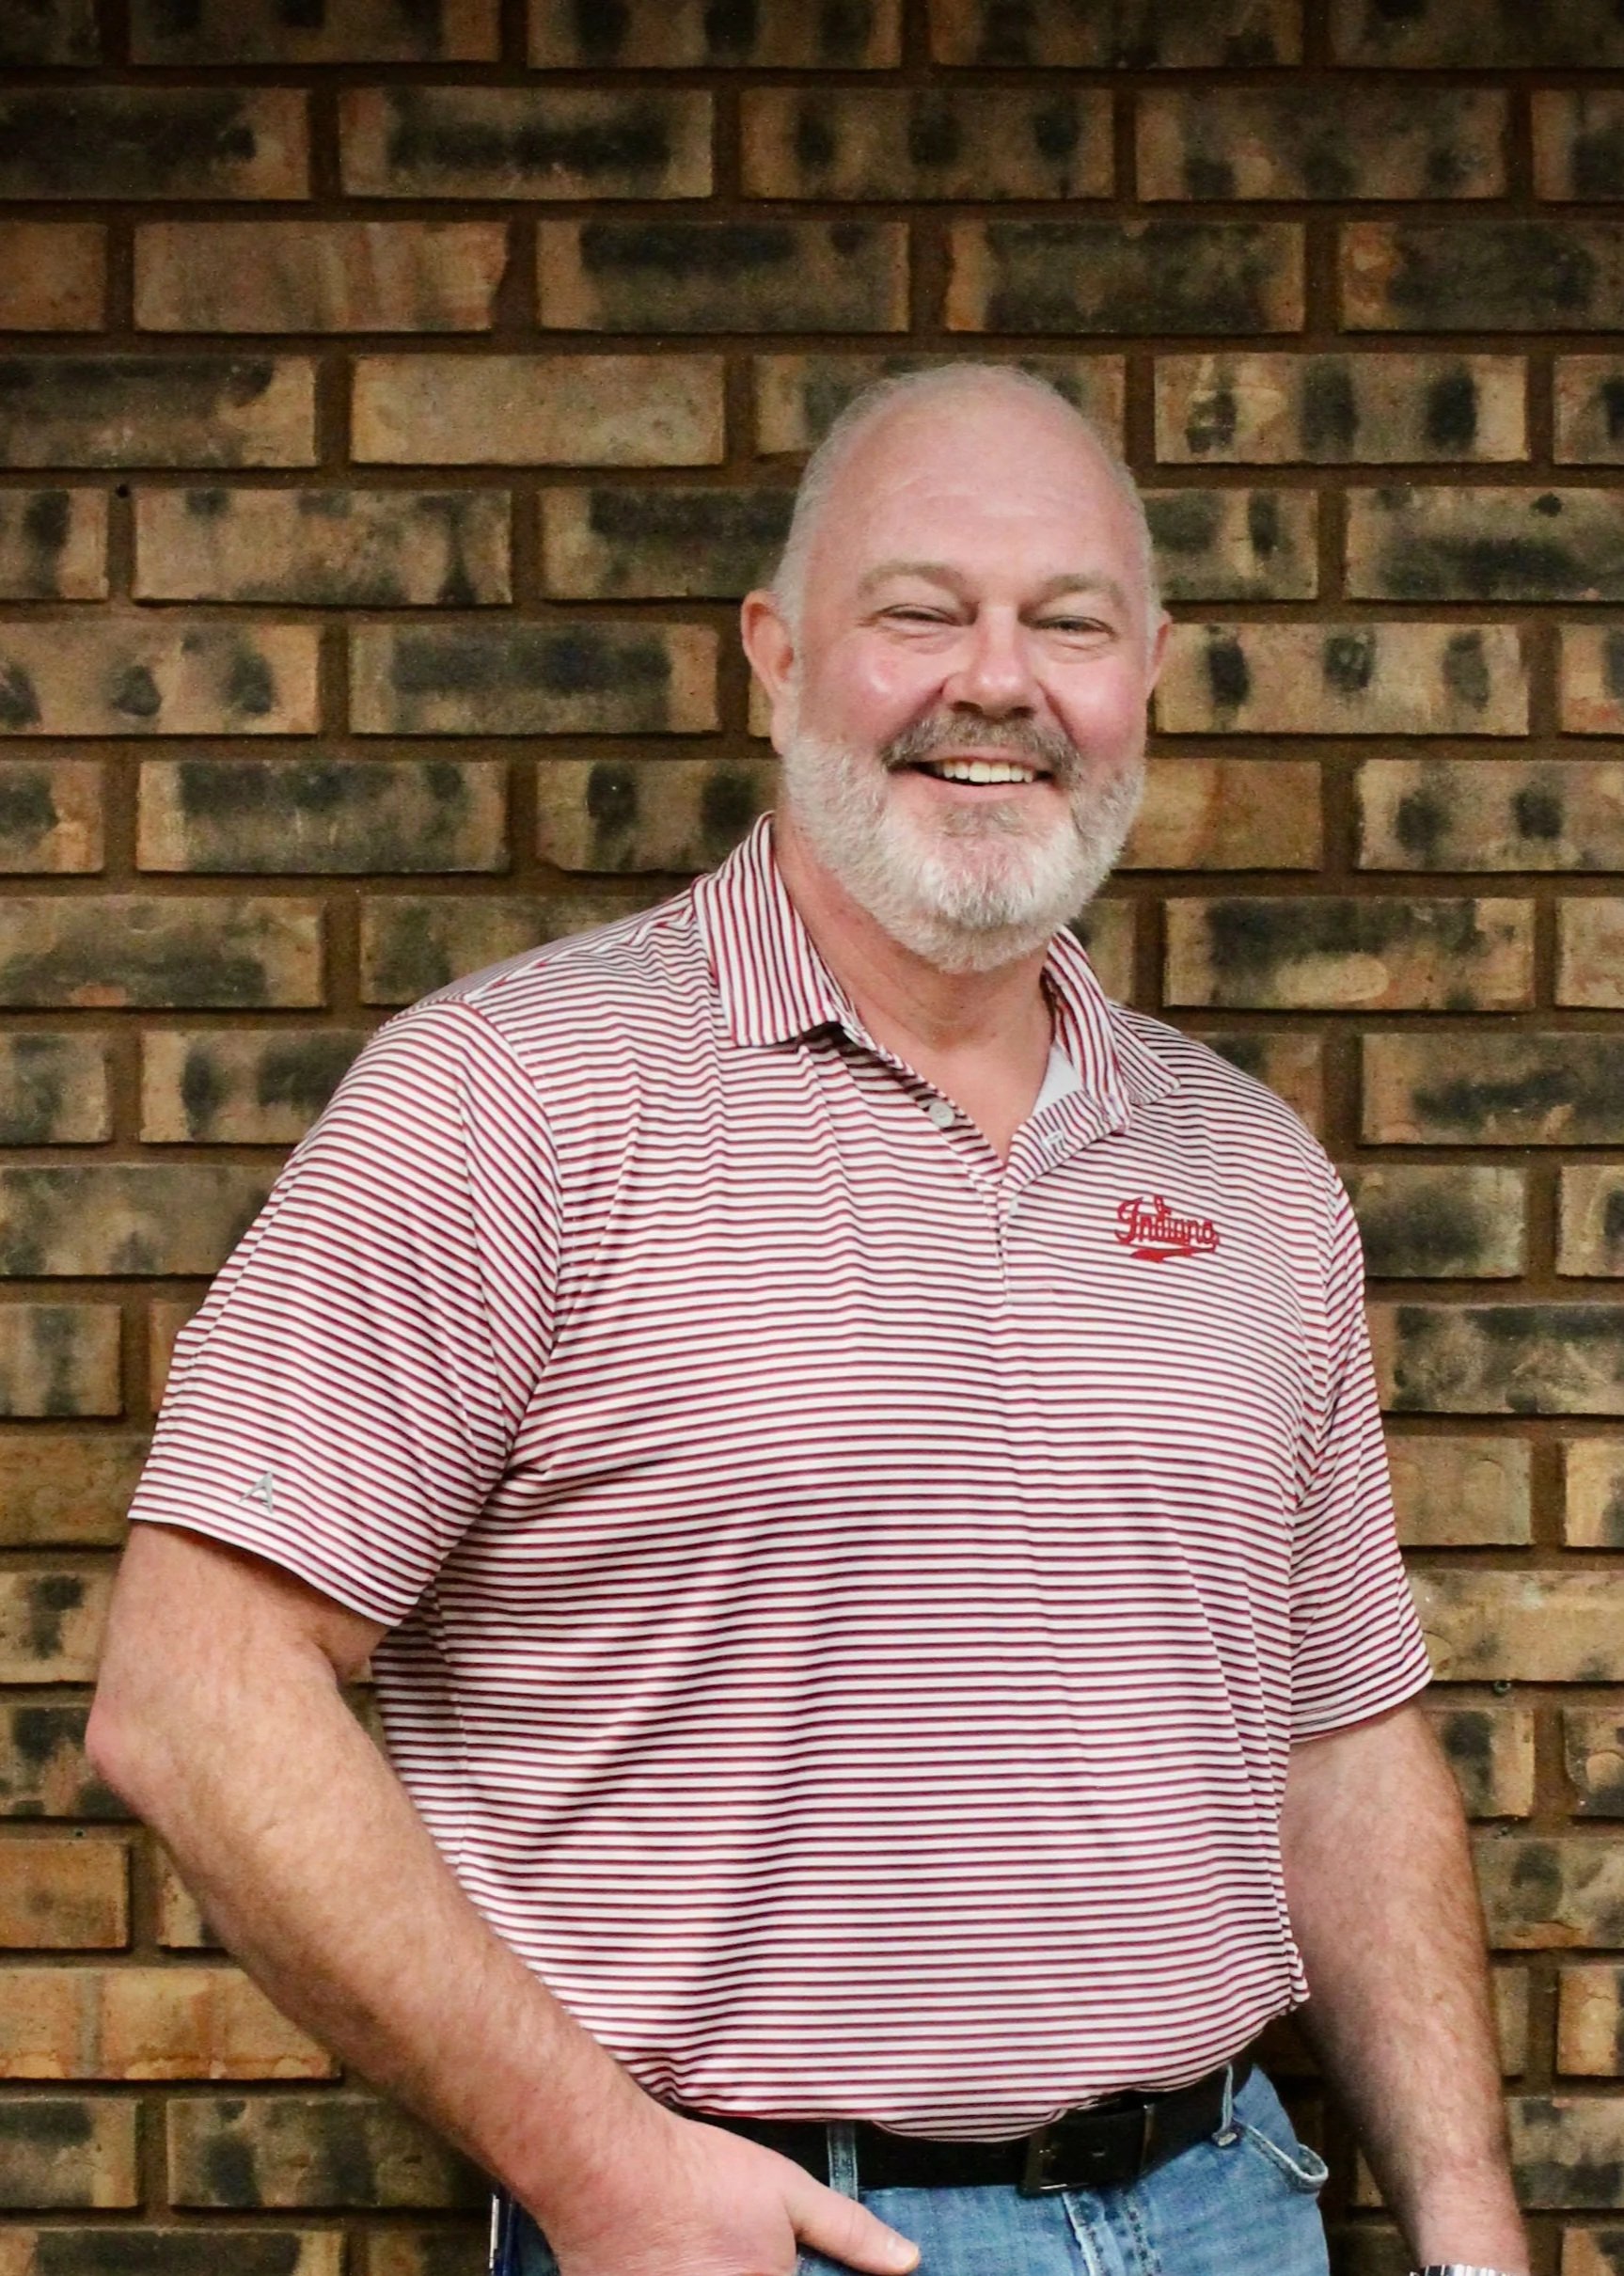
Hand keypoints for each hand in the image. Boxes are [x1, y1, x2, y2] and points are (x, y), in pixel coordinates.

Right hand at [538, 2107, 919, 2275]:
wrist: (608, 2170)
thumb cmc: (701, 2178)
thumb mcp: (787, 2193)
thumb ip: (850, 2233)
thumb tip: (907, 2261)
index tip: (775, 2260)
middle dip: (754, 2269)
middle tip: (731, 2248)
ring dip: (716, 2273)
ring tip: (705, 2250)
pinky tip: (678, 2258)